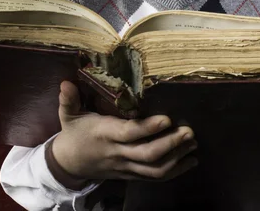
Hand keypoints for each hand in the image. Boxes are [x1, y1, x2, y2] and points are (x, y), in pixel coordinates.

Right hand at [51, 81, 197, 186]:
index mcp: (105, 134)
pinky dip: (175, 171)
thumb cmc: (74, 133)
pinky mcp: (131, 175)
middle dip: (171, 144)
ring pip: (154, 169)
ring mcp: (126, 167)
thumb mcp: (68, 115)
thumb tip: (65, 83)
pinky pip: (155, 177)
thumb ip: (69, 100)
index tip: (167, 118)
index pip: (129, 133)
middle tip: (189, 131)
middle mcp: (118, 153)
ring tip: (193, 144)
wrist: (69, 164)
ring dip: (177, 158)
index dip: (149, 127)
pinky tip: (190, 161)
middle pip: (148, 154)